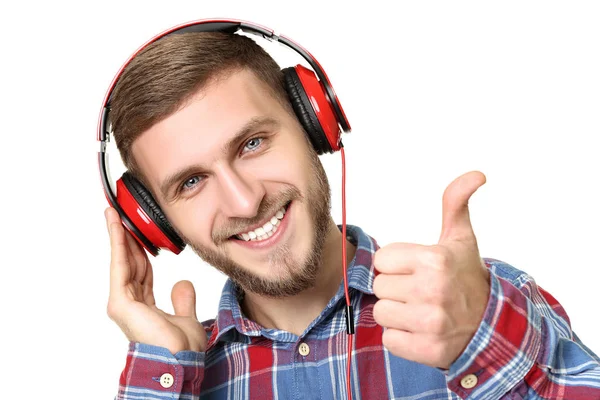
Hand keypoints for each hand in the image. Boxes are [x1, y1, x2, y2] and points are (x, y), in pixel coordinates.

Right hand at [104, 207, 207, 353]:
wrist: (179, 360)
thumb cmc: (180, 348)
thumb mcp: (187, 317)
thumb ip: (183, 300)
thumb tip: (183, 284)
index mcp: (144, 306)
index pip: (141, 272)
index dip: (139, 251)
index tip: (138, 233)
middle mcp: (130, 303)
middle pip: (129, 263)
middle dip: (126, 238)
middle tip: (121, 215)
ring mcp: (122, 302)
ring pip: (122, 260)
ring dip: (118, 235)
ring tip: (113, 213)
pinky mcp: (120, 301)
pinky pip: (120, 264)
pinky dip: (117, 243)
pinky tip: (116, 225)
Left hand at [372, 171, 489, 369]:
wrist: (491, 323)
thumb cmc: (467, 277)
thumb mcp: (460, 238)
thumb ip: (456, 203)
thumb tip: (477, 174)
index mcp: (435, 259)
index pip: (381, 259)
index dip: (396, 264)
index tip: (416, 269)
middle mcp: (433, 291)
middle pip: (379, 287)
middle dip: (395, 288)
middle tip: (419, 290)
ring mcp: (431, 323)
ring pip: (381, 313)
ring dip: (396, 314)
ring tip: (419, 310)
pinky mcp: (428, 350)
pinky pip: (390, 340)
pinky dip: (402, 338)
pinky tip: (421, 330)